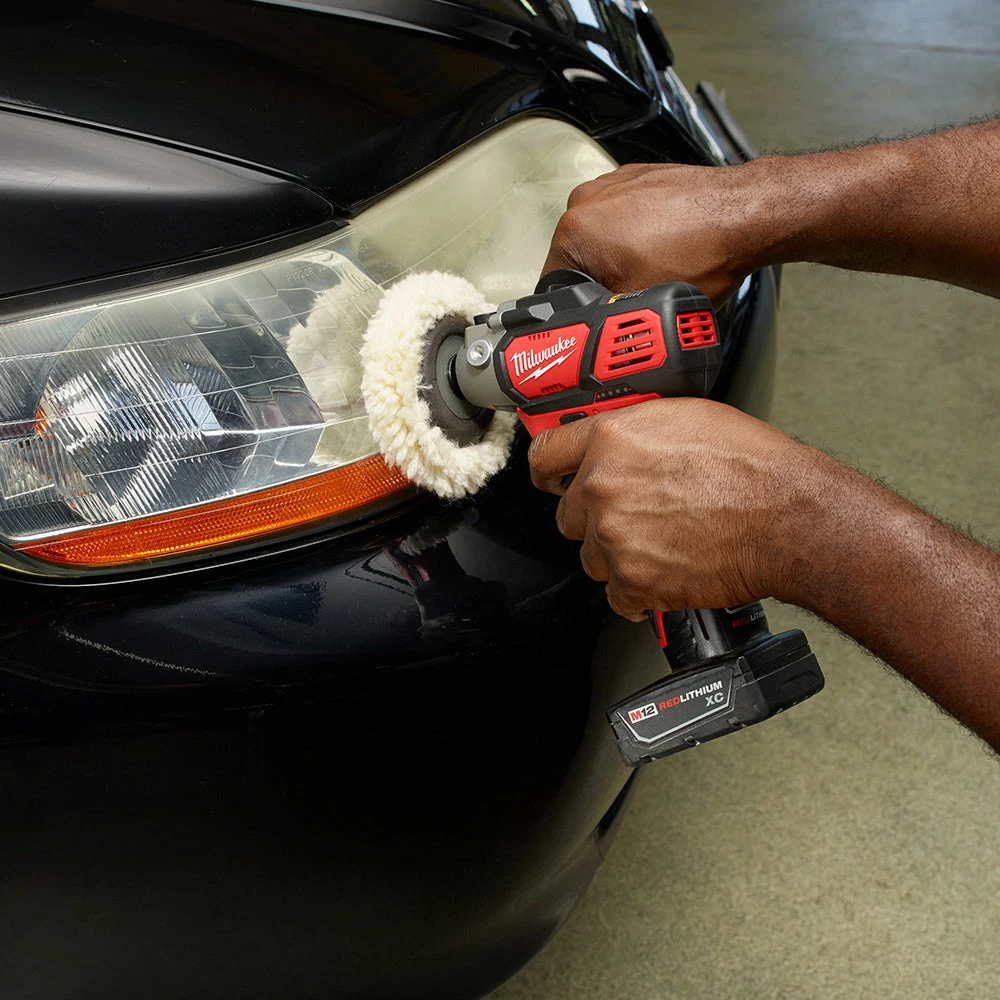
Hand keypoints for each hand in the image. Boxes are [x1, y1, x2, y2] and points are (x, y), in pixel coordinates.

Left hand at [527, 398, 813, 619]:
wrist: (786, 517)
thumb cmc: (751, 466)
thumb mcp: (685, 418)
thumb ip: (634, 432)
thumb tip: (616, 443)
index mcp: (611, 440)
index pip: (546, 455)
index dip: (547, 470)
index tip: (549, 480)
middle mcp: (603, 487)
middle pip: (568, 515)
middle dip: (596, 519)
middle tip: (636, 517)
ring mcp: (614, 536)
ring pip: (591, 557)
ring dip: (618, 555)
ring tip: (663, 544)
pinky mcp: (633, 581)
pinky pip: (616, 596)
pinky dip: (638, 592)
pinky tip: (666, 573)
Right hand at [541, 161, 762, 301]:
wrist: (746, 215)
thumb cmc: (703, 251)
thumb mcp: (641, 307)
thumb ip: (601, 322)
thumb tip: (588, 339)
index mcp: (574, 230)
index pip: (554, 285)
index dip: (576, 309)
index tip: (595, 318)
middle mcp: (587, 199)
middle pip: (578, 260)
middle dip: (601, 282)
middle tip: (633, 298)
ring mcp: (614, 184)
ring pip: (603, 239)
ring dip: (620, 259)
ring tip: (655, 270)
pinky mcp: (640, 179)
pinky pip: (627, 218)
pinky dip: (640, 236)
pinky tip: (666, 249)